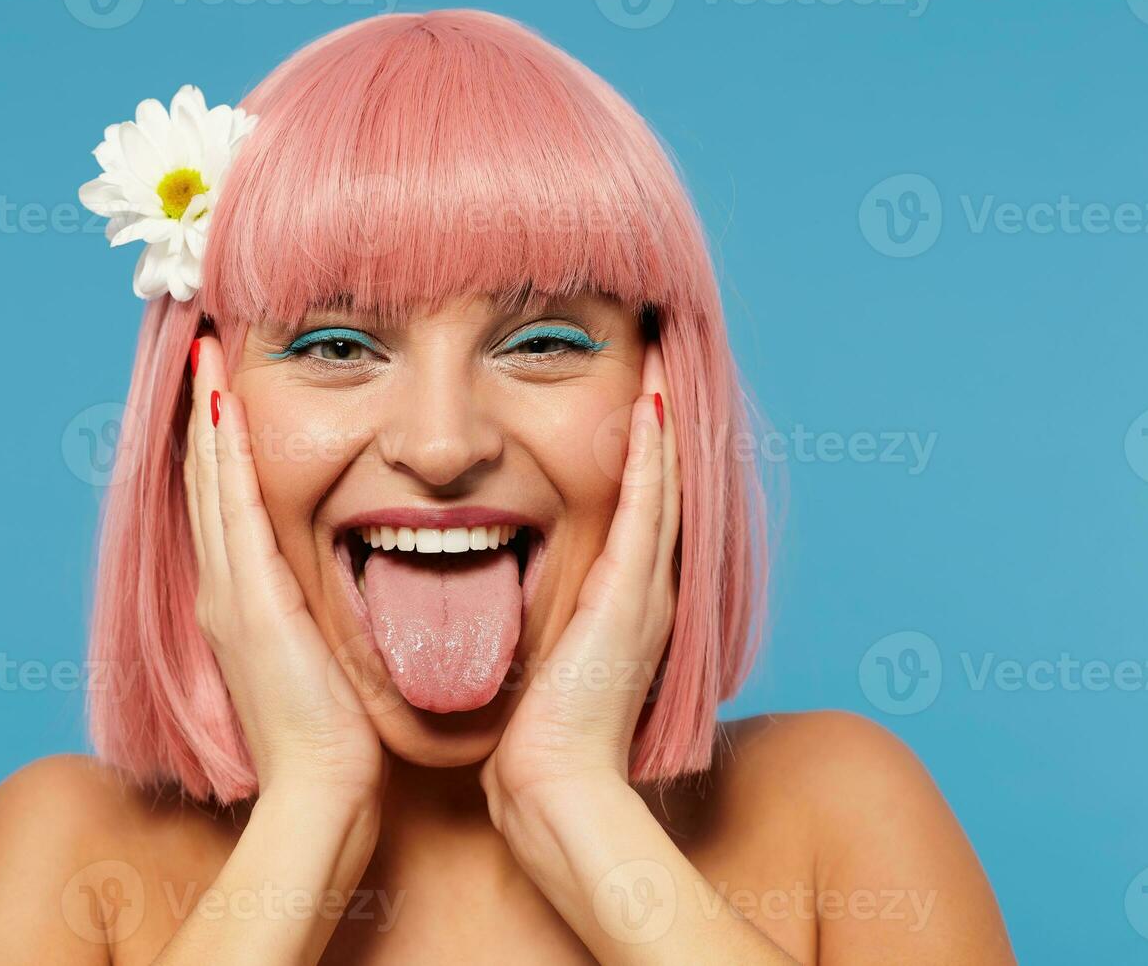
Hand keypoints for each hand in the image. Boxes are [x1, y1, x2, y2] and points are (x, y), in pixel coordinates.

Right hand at [183, 334, 385, 802]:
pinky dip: (223, 453)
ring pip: (211, 484)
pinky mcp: (249, 598)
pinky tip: (221, 403)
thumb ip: (313, 627)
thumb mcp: (317, 668)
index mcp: (240, 607)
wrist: (319, 793)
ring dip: (206, 417)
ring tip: (202, 358)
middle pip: (205, 485)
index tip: (220, 395)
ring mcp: (229, 593)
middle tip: (201, 355)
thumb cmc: (330, 743)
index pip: (224, 510)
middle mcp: (223, 592)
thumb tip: (332, 599)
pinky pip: (232, 507)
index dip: (217, 451)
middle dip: (203, 419)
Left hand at [482, 344, 680, 813]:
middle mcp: (646, 590)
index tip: (631, 399)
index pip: (637, 510)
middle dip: (660, 422)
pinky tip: (649, 405)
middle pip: (661, 486)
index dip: (638, 454)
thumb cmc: (537, 742)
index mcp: (623, 605)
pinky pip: (646, 508)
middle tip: (661, 357)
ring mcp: (645, 591)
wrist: (557, 790)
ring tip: (663, 359)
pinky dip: (651, 455)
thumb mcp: (537, 666)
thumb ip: (530, 628)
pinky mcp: (631, 596)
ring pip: (662, 484)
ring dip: (662, 420)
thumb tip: (484, 601)